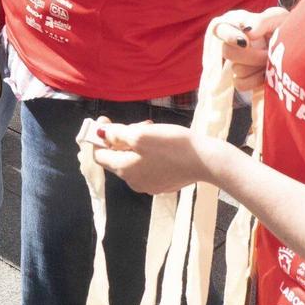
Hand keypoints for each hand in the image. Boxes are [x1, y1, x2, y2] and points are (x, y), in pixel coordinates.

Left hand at [89, 118, 217, 193]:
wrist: (205, 161)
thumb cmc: (172, 146)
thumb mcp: (140, 134)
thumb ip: (116, 134)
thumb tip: (100, 133)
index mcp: (124, 170)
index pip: (99, 155)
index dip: (99, 137)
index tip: (106, 120)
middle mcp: (133, 182)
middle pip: (117, 156)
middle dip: (122, 138)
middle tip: (138, 124)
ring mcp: (149, 185)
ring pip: (133, 160)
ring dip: (136, 143)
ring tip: (152, 130)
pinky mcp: (163, 184)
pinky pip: (147, 166)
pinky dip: (148, 153)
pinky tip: (162, 143)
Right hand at [210, 7, 287, 94]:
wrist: (294, 50)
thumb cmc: (283, 28)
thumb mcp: (277, 17)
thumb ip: (263, 20)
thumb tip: (248, 32)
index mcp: (235, 25)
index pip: (219, 29)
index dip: (229, 36)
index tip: (245, 42)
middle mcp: (231, 43)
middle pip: (228, 52)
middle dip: (252, 55)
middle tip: (268, 53)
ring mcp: (235, 62)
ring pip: (237, 69)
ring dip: (258, 67)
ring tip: (270, 61)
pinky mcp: (240, 79)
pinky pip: (240, 83)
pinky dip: (256, 80)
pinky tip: (266, 73)